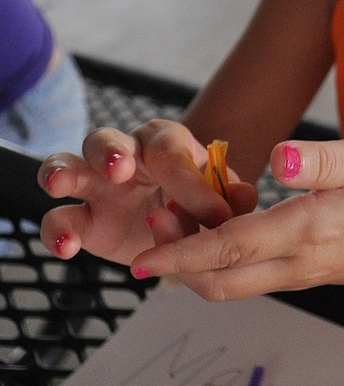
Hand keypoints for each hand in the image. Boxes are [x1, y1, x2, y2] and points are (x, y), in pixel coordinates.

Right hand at [38, 120, 256, 266]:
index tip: (216, 216)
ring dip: (62, 172)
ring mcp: (95, 184)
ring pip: (67, 164)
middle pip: (106, 140)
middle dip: (111, 151)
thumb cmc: (201, 199)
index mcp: (164, 142)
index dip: (192, 185)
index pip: (170, 154)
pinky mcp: (82, 219)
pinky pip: (57, 218)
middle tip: (121, 168)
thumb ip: (232, 197)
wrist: (182, 225)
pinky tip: (67, 245)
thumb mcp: (222, 197)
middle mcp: (124, 153)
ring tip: (61, 185)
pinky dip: (56, 231)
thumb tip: (245, 197)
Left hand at [126, 137, 343, 300]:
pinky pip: (251, 276)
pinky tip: (214, 227)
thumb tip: (278, 158)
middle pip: (222, 282)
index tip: (143, 257)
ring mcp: (302, 274)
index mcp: (310, 230)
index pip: (233, 250)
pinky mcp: (305, 274)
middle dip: (178, 264)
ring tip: (175, 221)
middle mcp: (300, 262)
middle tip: (152, 228)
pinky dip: (221, 260)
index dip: (183, 253)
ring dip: (196, 263)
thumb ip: (323, 160)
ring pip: (234, 284)